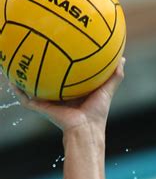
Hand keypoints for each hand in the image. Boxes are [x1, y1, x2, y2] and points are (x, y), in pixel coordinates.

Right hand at [10, 58, 124, 134]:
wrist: (85, 129)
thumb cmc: (97, 113)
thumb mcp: (107, 90)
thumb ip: (114, 76)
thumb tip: (122, 59)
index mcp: (73, 92)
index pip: (66, 76)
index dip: (62, 64)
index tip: (60, 49)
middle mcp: (59, 96)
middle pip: (47, 80)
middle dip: (41, 68)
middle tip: (34, 51)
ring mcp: (48, 102)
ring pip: (33, 88)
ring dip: (24, 78)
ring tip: (16, 63)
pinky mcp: (41, 107)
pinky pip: (25, 98)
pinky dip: (18, 90)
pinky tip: (10, 79)